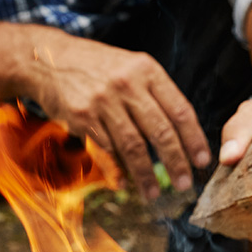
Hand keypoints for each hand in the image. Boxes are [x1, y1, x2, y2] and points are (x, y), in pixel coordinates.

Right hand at [24, 30, 210, 198]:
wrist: (48, 58)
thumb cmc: (97, 67)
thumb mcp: (131, 67)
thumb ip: (154, 94)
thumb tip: (178, 133)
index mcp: (147, 70)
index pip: (180, 110)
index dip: (194, 139)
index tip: (203, 161)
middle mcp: (127, 84)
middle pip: (160, 131)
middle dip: (176, 162)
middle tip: (185, 184)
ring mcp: (103, 101)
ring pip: (133, 145)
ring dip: (146, 174)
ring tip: (154, 194)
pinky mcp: (82, 117)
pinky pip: (106, 150)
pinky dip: (116, 169)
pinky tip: (124, 183)